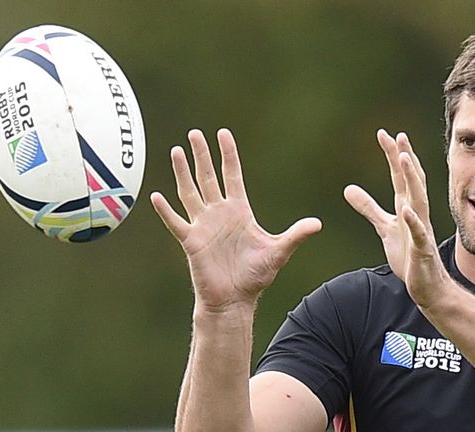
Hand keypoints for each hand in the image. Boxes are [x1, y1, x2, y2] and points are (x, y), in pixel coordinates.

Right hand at [151, 129, 321, 311]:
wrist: (235, 299)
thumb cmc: (255, 276)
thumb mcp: (279, 251)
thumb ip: (296, 235)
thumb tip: (318, 223)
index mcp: (239, 211)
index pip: (232, 175)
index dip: (228, 155)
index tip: (223, 133)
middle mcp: (219, 214)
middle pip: (208, 177)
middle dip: (202, 155)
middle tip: (195, 133)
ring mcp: (203, 226)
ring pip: (190, 193)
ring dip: (183, 173)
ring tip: (176, 151)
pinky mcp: (191, 242)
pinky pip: (176, 223)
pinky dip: (166, 211)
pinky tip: (156, 196)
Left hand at [344, 130, 448, 306]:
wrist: (427, 286)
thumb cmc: (409, 256)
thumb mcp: (384, 228)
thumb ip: (369, 208)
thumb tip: (348, 188)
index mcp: (406, 207)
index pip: (400, 177)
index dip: (393, 156)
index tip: (385, 134)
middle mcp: (416, 214)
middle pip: (411, 181)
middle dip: (405, 158)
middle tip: (398, 136)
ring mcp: (421, 230)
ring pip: (418, 200)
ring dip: (412, 179)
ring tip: (405, 159)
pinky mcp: (422, 249)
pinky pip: (418, 233)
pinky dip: (413, 220)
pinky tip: (406, 209)